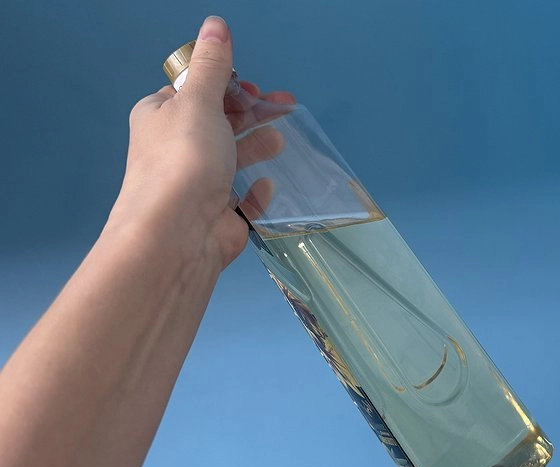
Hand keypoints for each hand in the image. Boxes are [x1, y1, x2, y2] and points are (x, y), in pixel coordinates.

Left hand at [110, 16, 293, 269]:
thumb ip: (213, 66)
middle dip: (251, 112)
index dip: (225, 86)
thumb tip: (215, 23)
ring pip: (232, 158)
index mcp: (160, 117)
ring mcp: (196, 185)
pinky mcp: (217, 216)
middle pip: (218, 123)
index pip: (194, 93)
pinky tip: (266, 186)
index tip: (252, 87)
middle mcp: (174, 150)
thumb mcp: (200, 102)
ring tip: (280, 142)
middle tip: (285, 104)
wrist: (176, 235)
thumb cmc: (184, 159)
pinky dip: (255, 192)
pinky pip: (241, 200)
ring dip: (256, 146)